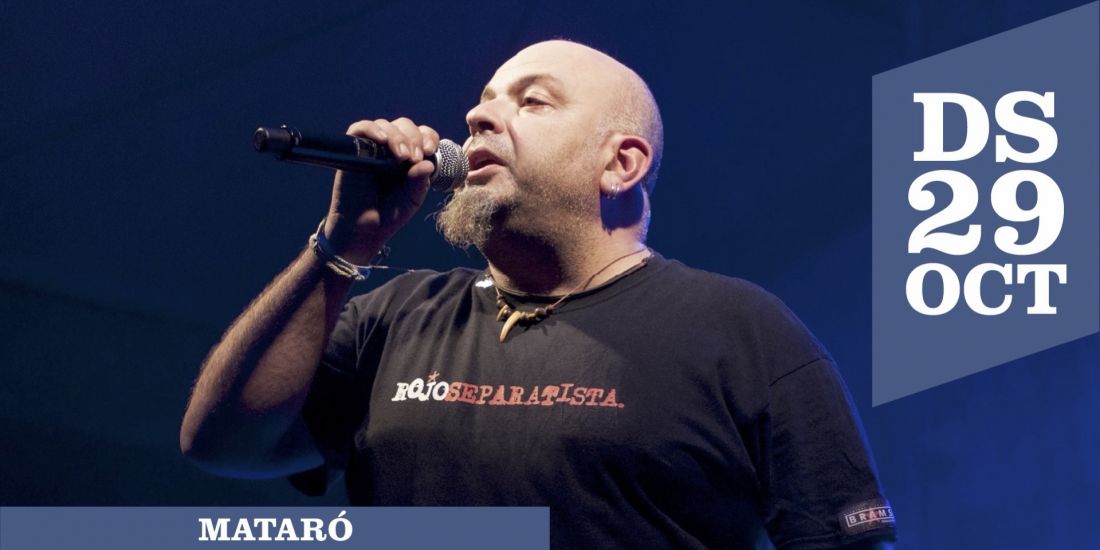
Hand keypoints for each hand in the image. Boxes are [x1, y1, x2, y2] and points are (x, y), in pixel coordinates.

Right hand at [322, 117, 439, 263]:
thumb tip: (428, 162)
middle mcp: (391, 149)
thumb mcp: (412, 198)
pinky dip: (371, 129)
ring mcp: (372, 148)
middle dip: (413, 137)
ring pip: (385, 125)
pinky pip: (359, 129)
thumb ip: (420, 181)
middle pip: (404, 125)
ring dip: (397, 137)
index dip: (428, 137)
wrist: (364, 230)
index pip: (422, 135)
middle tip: (414, 158)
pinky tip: (382, 139)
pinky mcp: (353, 151)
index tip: (431, 150)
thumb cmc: (389, 213)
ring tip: (402, 156)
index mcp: (410, 157)